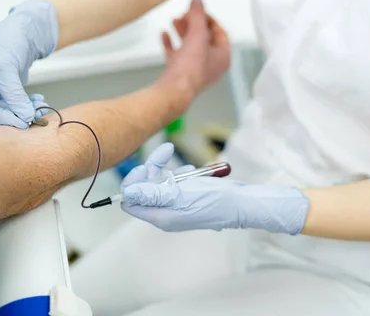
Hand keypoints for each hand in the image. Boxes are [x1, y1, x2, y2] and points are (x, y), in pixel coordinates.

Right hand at [0, 0, 56, 128]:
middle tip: (36, 117)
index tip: (23, 122)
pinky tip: (39, 100)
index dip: (3, 119)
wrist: (20, 30)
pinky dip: (27, 105)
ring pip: (6, 111)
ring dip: (25, 111)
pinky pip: (14, 105)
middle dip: (16, 115)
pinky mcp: (1, 91)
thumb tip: (25, 117)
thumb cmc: (5, 42)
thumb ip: (14, 96)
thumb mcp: (7, 70)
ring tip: (41, 106)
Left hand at [121, 144, 309, 233]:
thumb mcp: (181, 194)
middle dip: (153, 171)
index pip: (131, 201)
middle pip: (145, 190)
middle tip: (165, 153)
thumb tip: (127, 193)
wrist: (242, 204)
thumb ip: (152, 194)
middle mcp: (166, 213)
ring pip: (160, 184)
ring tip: (187, 169)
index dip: (134, 182)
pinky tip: (192, 172)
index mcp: (161, 216)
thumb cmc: (215, 200)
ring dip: (169, 171)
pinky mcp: (186, 199)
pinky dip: (180, 175)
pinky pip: (174, 185)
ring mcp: (176, 207)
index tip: (146, 166)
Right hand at [156, 0, 230, 98]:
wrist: (173, 90)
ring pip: (190, 46)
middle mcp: (211, 65)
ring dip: (183, 31)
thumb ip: (197, 15)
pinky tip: (165, 35)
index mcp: (222, 58)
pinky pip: (177, 55)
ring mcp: (194, 70)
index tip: (199, 10)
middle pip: (204, 39)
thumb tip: (197, 1)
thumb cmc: (191, 69)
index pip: (220, 33)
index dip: (210, 19)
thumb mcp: (198, 35)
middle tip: (185, 14)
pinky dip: (171, 43)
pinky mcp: (179, 74)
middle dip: (194, 24)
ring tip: (175, 20)